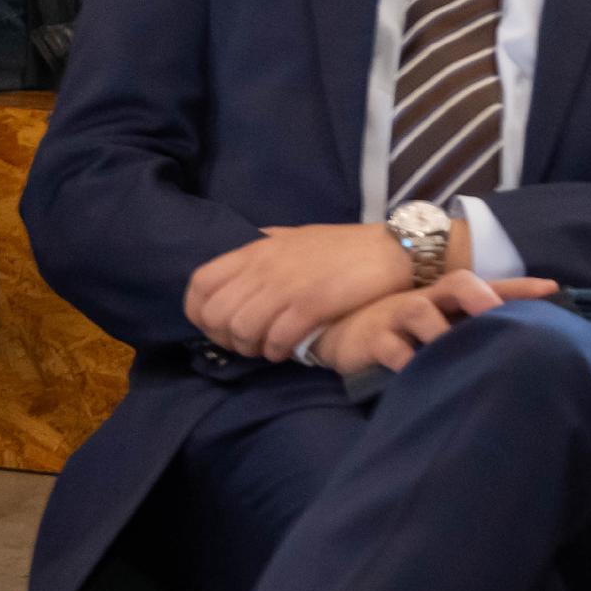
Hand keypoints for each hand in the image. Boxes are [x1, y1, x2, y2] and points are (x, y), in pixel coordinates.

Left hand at [186, 222, 416, 361]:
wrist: (393, 249)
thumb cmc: (343, 247)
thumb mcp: (294, 238)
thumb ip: (264, 248)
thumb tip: (241, 256)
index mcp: (254, 250)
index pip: (199, 283)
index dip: (198, 313)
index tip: (214, 329)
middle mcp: (263, 267)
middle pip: (215, 313)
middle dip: (224, 339)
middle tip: (244, 346)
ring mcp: (287, 285)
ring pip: (242, 329)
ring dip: (251, 348)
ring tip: (268, 350)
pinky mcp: (313, 303)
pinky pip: (277, 337)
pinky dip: (277, 351)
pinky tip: (288, 352)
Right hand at [309, 271, 557, 375]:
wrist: (341, 336)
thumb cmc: (401, 333)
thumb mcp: (438, 327)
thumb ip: (471, 333)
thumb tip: (521, 347)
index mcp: (447, 298)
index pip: (490, 285)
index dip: (521, 286)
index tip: (553, 288)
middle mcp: (426, 300)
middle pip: (458, 283)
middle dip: (480, 296)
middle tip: (496, 316)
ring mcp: (397, 317)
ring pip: (421, 311)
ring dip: (442, 334)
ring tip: (456, 353)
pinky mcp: (373, 340)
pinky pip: (392, 348)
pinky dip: (408, 362)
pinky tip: (421, 376)